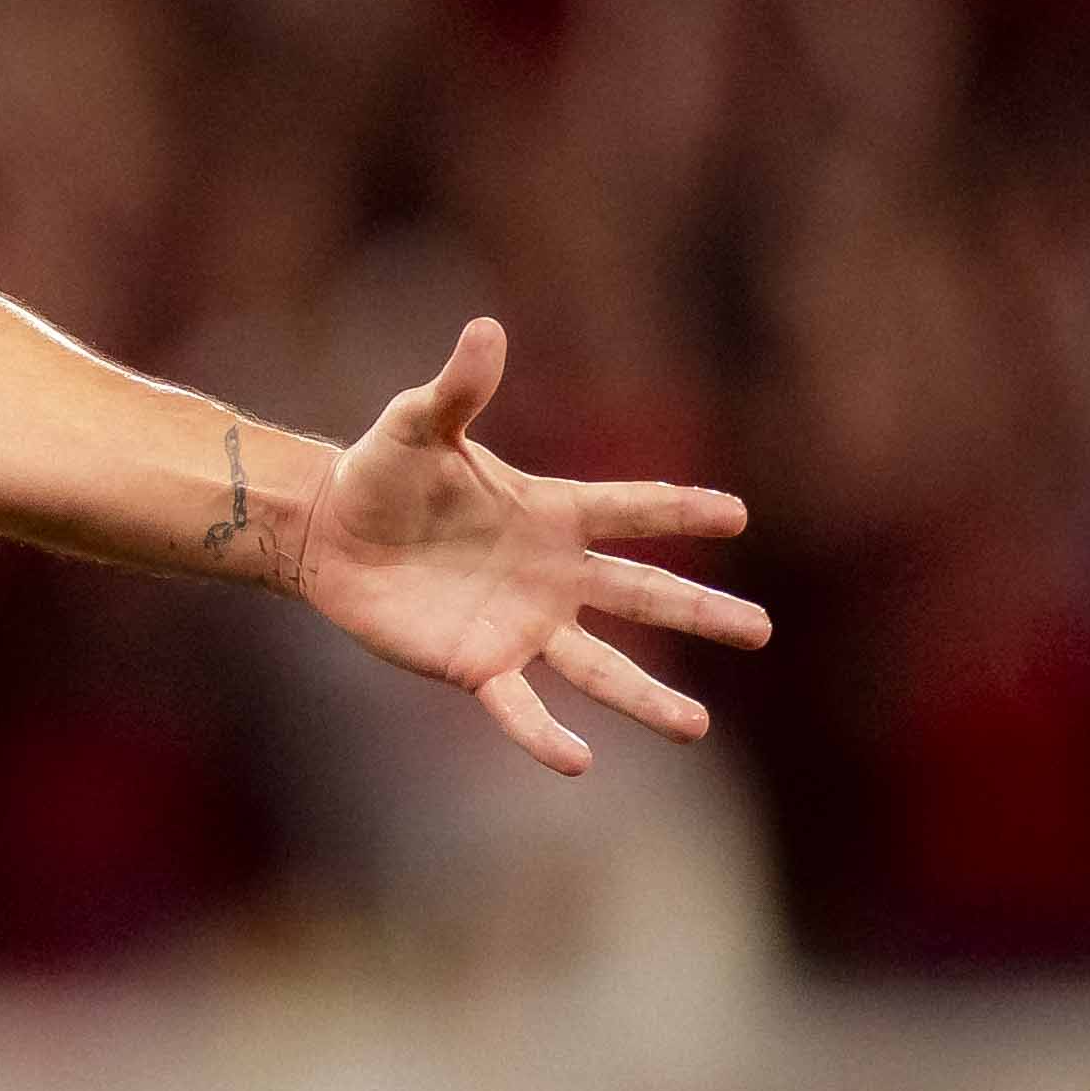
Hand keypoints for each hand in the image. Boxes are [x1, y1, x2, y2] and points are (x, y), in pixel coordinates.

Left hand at [296, 320, 768, 773]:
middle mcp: (551, 574)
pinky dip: (543, 733)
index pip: (630, 510)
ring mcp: (521, 624)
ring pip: (600, 665)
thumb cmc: (380, 473)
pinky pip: (519, 704)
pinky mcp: (476, 662)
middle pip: (640, 594)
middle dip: (699, 612)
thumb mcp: (416, 425)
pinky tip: (578, 761)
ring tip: (696, 729)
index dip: (679, 510)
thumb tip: (485, 328)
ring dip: (647, 697)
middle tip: (760, 629)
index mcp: (550, 512)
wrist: (328, 533)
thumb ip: (458, 388)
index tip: (736, 514)